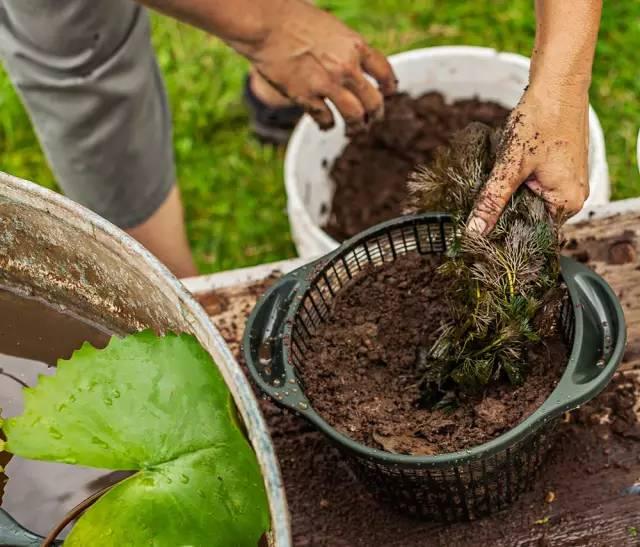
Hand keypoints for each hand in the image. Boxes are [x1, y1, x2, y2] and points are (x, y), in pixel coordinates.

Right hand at [246, 0, 396, 132]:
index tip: (388, 94)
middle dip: (375, 114)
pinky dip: (327, 125)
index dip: (389, 86)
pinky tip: (325, 125)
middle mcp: (347, 68)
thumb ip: (344, 47)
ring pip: (354, 117)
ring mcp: (328, 85)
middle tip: (372, 120)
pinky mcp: (307, 98)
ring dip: (356, 128)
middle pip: (373, 101)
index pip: (384, 71)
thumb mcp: (331, 27)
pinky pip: (325, 120)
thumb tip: (353, 65)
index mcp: (356, 46)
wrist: (266, 24)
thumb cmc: (293, 19)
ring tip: (353, 132)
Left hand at [467, 82, 589, 234]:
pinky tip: (500, 178)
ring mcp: (565, 183)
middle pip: (529, 218)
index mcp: (567, 203)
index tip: (478, 235)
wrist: (557, 84)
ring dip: (507, 197)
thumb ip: (492, 201)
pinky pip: (532, 186)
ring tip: (486, 194)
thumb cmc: (541, 120)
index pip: (532, 234)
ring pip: (527, 201)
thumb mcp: (511, 166)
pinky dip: (514, 184)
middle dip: (503, 214)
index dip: (504, 233)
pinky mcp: (557, 170)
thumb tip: (475, 230)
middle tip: (475, 215)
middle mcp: (571, 197)